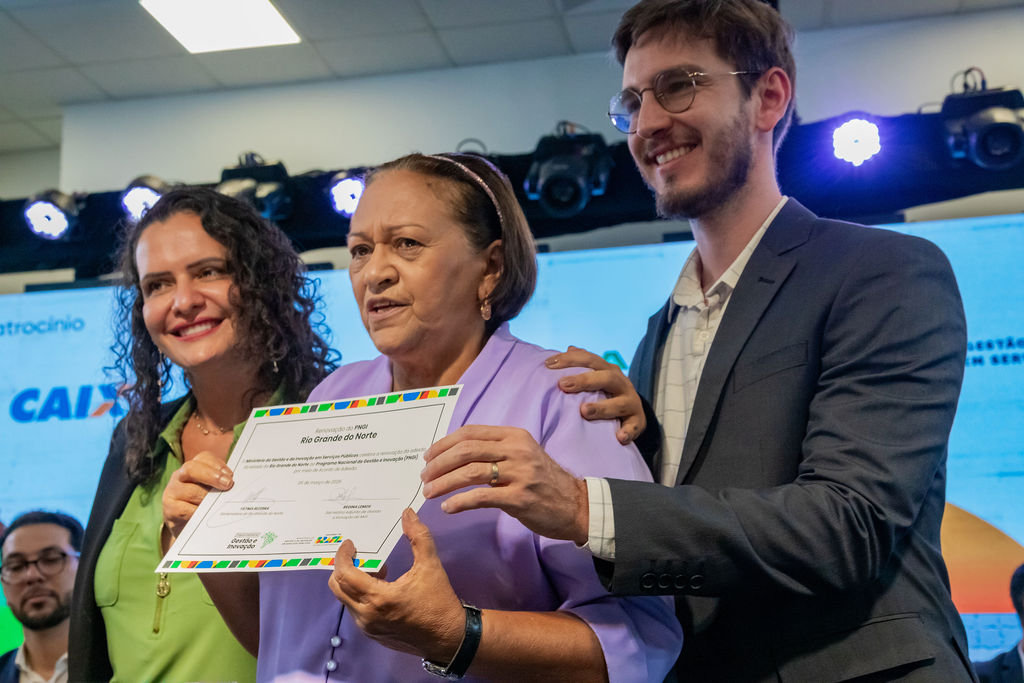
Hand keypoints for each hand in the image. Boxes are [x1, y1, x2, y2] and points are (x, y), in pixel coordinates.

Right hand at [162, 451, 233, 540]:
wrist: (188, 528)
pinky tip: (206, 516)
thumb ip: (222, 485)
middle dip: (211, 476)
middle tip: (227, 484)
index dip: (217, 465)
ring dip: (207, 498)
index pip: (204, 458)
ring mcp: (172, 491)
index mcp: (193, 468)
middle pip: (192, 469)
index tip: (231, 476)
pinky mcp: (169, 509)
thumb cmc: (204, 504)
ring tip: (219, 504)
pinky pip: (184, 510)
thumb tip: (237, 486)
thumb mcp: (212, 491)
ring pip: (190, 491)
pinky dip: (197, 512)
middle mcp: (180, 476)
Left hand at [328, 509, 464, 661]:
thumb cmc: (439, 600)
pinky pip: (356, 611)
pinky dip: (360, 596)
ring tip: (377, 571)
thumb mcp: (431, 565)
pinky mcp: (373, 635)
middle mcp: (367, 616)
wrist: (449, 637)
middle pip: (337, 588)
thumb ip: (418, 536)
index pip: (345, 575)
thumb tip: (407, 513)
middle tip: (359, 555)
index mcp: (378, 598)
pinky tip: (381, 588)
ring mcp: (368, 628)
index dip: (343, 556)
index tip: (350, 543)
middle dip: (343, 568)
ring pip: (346, 600)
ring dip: (353, 582)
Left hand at [422, 426, 588, 544]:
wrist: (575, 505)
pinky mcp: (520, 498)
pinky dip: (459, 502)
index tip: (428, 456)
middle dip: (439, 464)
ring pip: (470, 472)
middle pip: (466, 450)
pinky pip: (481, 497)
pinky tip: (448, 508)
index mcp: (514, 436)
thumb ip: (495, 450)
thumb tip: (455, 454)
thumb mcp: (523, 455)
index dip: (444, 444)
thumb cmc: (544, 481)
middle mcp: (517, 450)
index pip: (470, 433)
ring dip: (443, 483)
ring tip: (429, 493)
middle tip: (424, 477)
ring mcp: (520, 474)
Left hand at [546, 346, 644, 443]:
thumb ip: (584, 364)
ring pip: (619, 404)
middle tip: (563, 384)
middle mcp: (622, 383)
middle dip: (584, 380)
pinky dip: (628, 432)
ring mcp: (631, 402)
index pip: (590, 360)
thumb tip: (569, 348)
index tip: (548, 364)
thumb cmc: (607, 393)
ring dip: (602, 408)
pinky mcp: (638, 421)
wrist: (633, 412)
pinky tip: (619, 437)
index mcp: (609, 370)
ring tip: (584, 411)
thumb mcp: (598, 376)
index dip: (570, 360)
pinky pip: (634, 426)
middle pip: (606, 378)